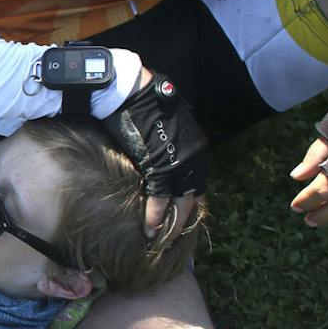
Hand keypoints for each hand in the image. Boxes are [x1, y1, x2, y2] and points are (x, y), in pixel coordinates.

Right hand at [99, 67, 208, 235]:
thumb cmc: (143, 104)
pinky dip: (155, 214)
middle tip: (171, 236)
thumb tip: (160, 159)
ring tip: (158, 238)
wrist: (131, 91)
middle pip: (193, 195)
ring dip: (170, 222)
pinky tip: (149, 227)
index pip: (196, 181)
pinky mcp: (161, 165)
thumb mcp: (165, 127)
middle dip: (182, 218)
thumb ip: (168, 146)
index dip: (187, 201)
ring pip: (180, 200)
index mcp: (197, 146)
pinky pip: (160, 196)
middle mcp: (195, 156)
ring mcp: (180, 161)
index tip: (178, 216)